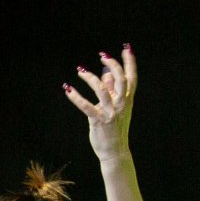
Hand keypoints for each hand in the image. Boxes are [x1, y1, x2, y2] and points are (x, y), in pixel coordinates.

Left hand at [67, 44, 135, 159]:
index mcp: (127, 100)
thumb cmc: (114, 128)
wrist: (115, 151)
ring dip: (90, 77)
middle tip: (102, 54)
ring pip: (102, 89)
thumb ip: (111, 91)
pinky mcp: (98, 121)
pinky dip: (76, 97)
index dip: (130, 62)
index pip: (131, 78)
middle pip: (121, 79)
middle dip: (113, 64)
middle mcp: (121, 104)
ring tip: (80, 70)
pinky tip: (68, 89)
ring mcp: (110, 113)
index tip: (126, 48)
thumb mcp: (116, 108)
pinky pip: (86, 106)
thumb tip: (105, 74)